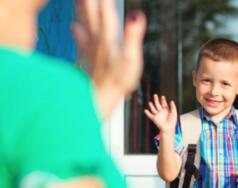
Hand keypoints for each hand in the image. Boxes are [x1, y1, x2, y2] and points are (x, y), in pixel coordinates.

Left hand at [73, 0, 145, 117]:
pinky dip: (77, 31)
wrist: (99, 99)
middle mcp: (98, 40)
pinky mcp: (90, 59)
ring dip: (81, 9)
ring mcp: (92, 49)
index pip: (106, 12)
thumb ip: (133, 36)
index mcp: (108, 38)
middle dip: (89, 2)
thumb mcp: (131, 58)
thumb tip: (137, 15)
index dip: (105, 1)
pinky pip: (82, 39)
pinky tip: (73, 26)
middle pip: (91, 14)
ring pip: (85, 23)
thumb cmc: (117, 81)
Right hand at [144, 94, 177, 132]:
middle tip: (155, 95)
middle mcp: (161, 112)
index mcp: (166, 110)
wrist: (168, 128)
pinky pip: (150, 115)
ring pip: (153, 108)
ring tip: (150, 102)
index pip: (163, 103)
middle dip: (156, 100)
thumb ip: (173, 107)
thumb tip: (171, 101)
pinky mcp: (154, 119)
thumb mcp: (174, 113)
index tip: (162, 96)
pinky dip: (147, 113)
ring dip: (151, 105)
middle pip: (157, 104)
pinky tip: (145, 110)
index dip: (163, 100)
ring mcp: (157, 115)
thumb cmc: (172, 121)